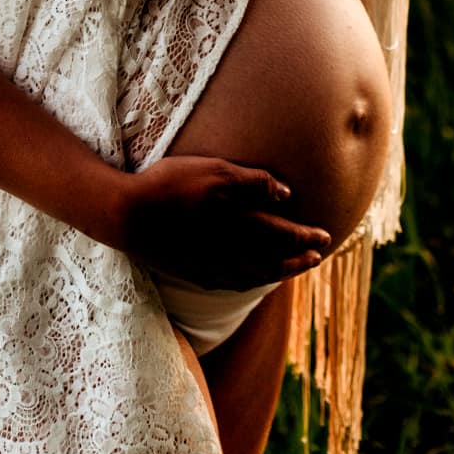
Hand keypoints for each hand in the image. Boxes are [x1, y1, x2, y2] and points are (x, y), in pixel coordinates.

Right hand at [116, 154, 331, 289]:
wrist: (127, 214)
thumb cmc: (170, 183)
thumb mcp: (214, 169)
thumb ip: (253, 182)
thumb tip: (286, 194)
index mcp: (239, 221)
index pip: (283, 232)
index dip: (306, 235)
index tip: (325, 235)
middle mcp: (232, 249)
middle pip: (276, 256)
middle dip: (300, 255)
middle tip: (319, 254)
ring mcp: (214, 265)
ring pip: (259, 274)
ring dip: (283, 271)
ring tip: (298, 267)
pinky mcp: (196, 272)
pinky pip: (235, 283)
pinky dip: (254, 282)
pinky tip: (259, 279)